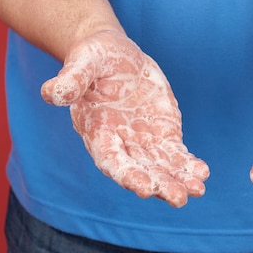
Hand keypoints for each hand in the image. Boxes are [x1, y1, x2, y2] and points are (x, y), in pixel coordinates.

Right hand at [41, 30, 209, 207]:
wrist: (114, 54)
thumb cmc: (92, 59)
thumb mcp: (82, 63)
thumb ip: (71, 80)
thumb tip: (50, 93)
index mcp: (98, 133)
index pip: (111, 161)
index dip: (127, 174)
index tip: (144, 187)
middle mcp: (121, 143)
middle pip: (140, 170)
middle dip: (159, 185)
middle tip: (178, 197)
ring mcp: (143, 141)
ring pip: (161, 167)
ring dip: (178, 180)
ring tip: (197, 189)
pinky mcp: (162, 133)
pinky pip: (175, 154)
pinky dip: (187, 164)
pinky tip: (202, 174)